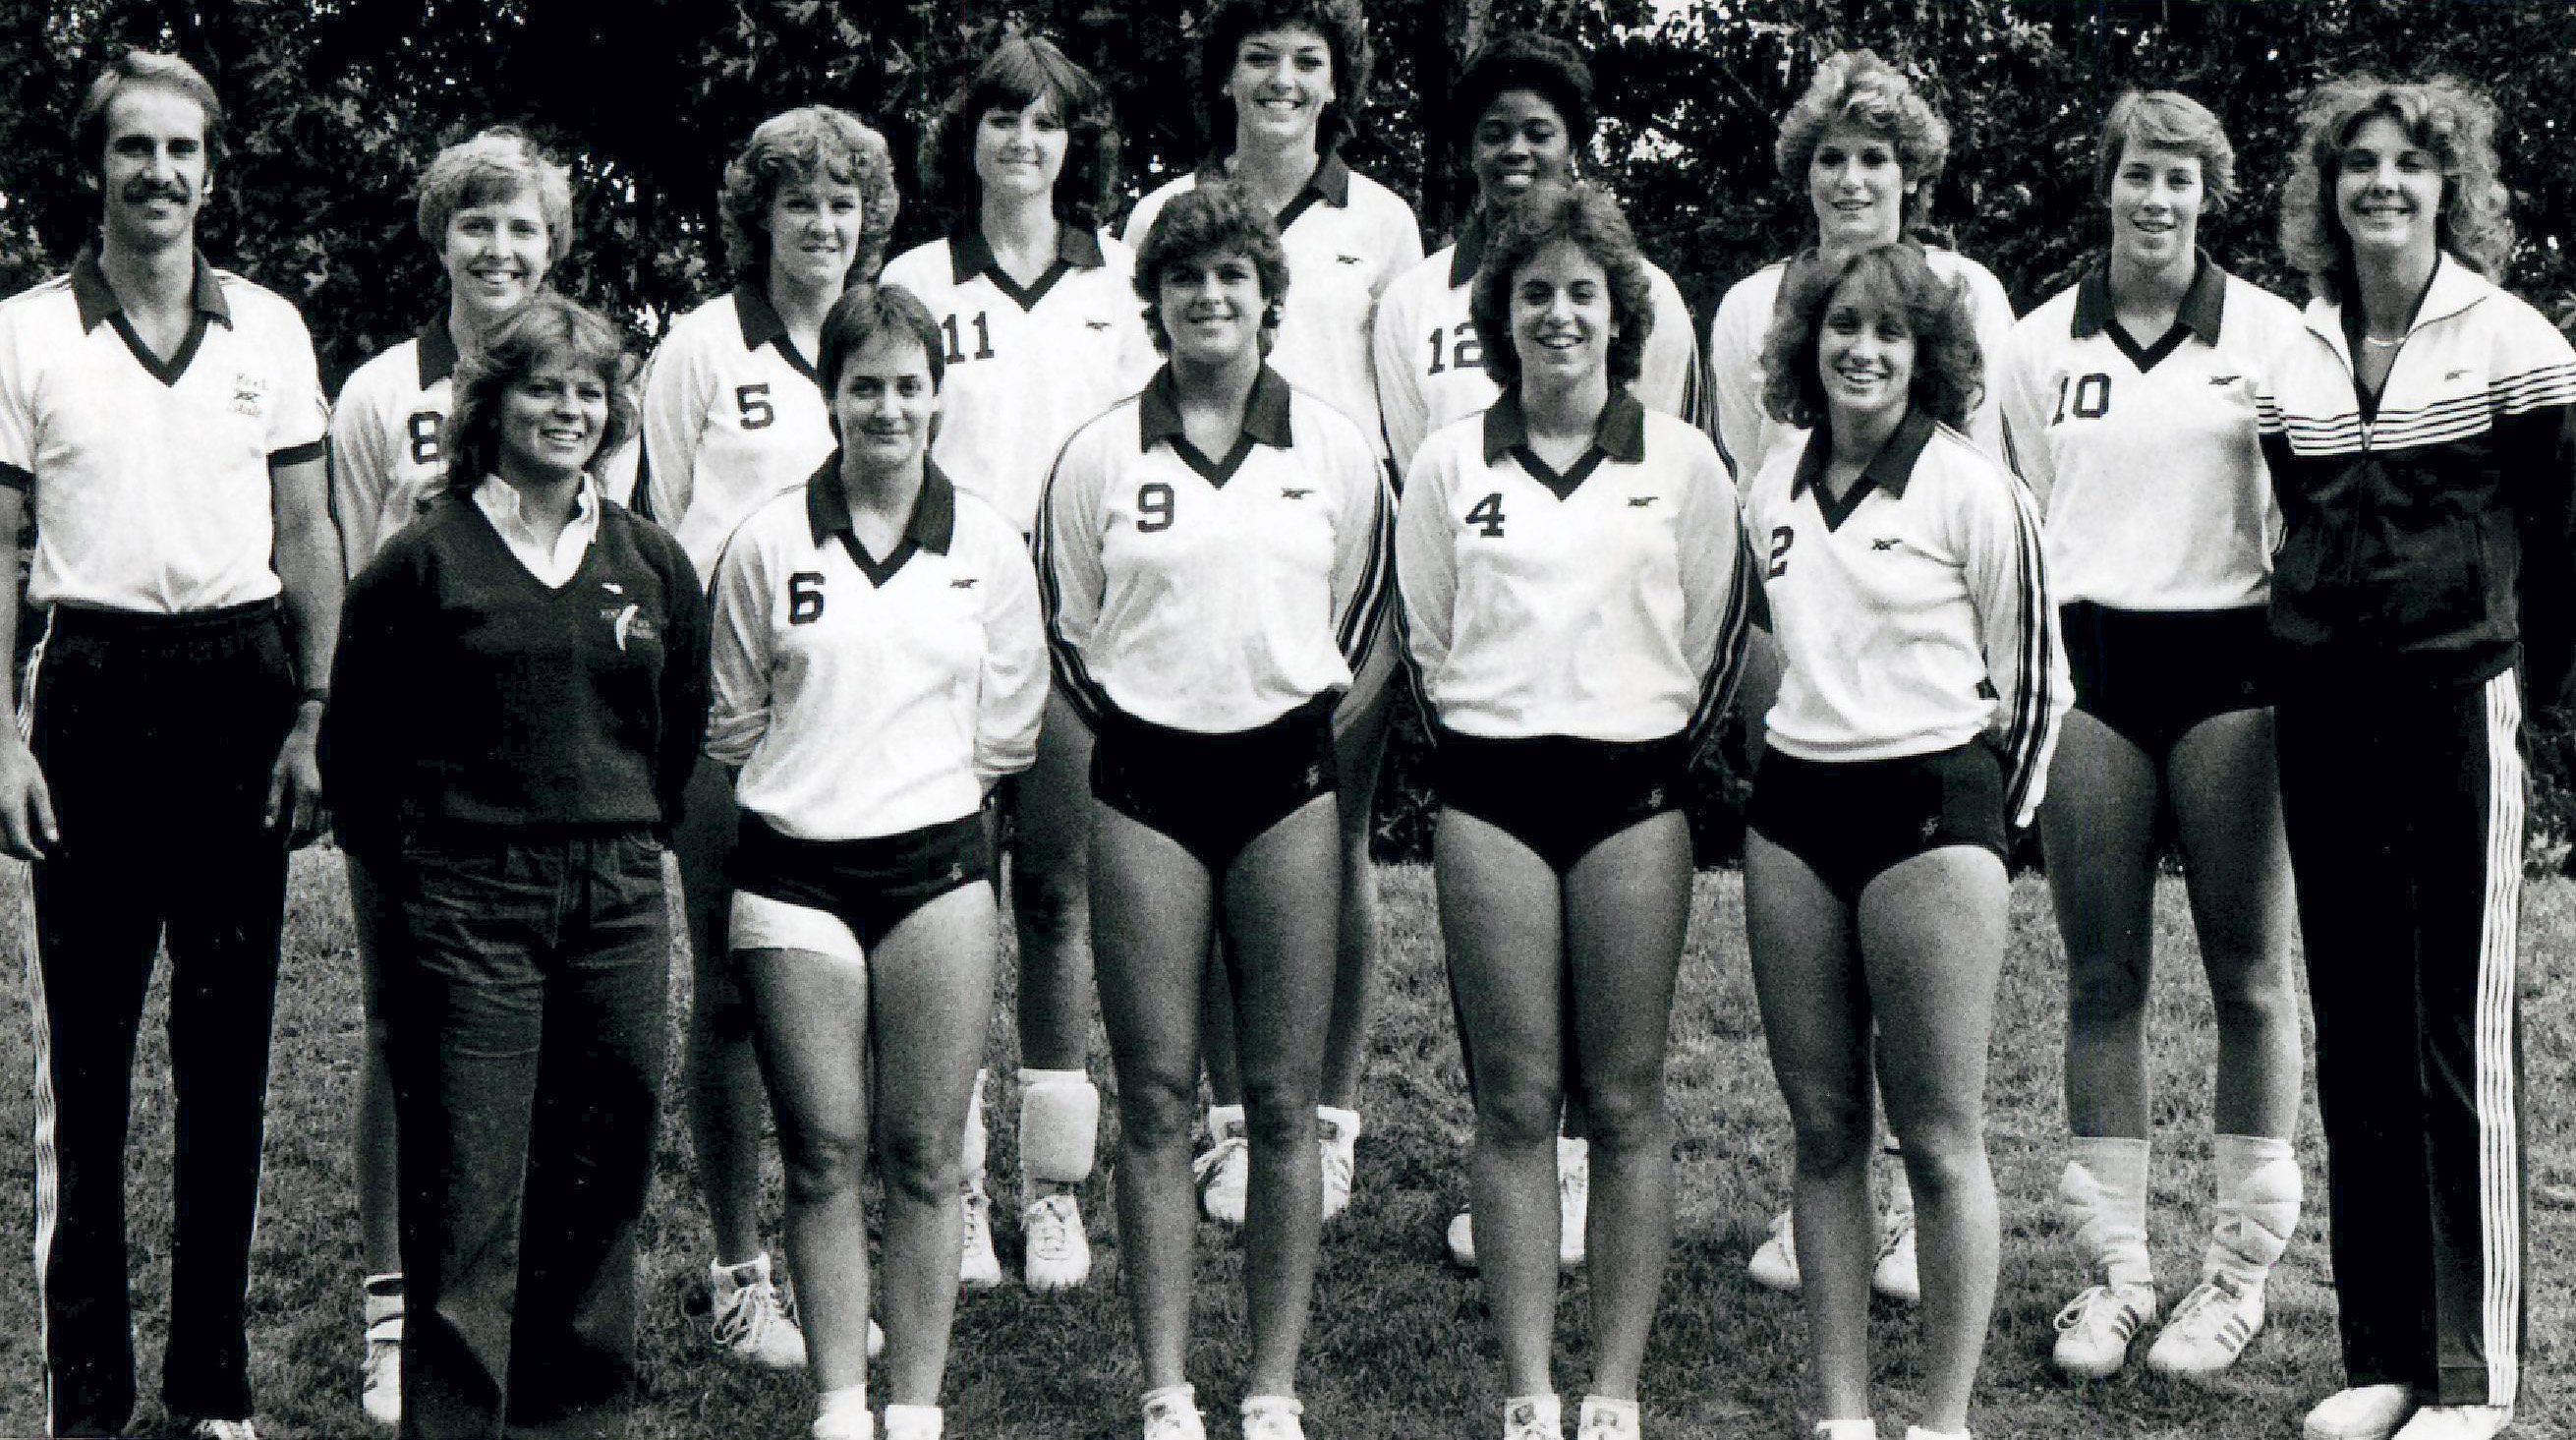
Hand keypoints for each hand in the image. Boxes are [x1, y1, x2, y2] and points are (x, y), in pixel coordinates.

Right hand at [0, 733, 54, 861]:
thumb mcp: (38, 788)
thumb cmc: (20, 764)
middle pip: (2, 845)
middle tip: (32, 854)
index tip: (40, 857)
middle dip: (17, 853)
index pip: (19, 842)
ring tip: (21, 847)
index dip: (30, 854)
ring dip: (5, 846)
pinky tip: (8, 833)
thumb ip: (45, 815)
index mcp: (10, 808)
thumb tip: (53, 840)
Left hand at [267, 706, 326, 847]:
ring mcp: (324, 795)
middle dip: (301, 842)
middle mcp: (319, 797)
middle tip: (286, 847)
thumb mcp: (275, 778)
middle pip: (313, 829)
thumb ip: (273, 803)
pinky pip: (327, 816)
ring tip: (297, 843)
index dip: (290, 839)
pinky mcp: (324, 794)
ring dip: (311, 837)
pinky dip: (321, 827)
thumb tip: (269, 826)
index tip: (280, 846)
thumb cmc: (287, 757)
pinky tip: (312, 832)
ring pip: (322, 824)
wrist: (304, 741)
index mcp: (306, 794)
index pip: (300, 826)